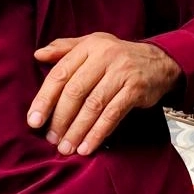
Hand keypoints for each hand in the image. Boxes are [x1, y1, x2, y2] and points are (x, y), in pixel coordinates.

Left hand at [27, 33, 181, 155]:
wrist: (160, 61)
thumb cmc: (118, 56)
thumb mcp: (93, 45)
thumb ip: (64, 49)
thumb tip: (38, 55)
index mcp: (89, 46)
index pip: (60, 73)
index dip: (45, 99)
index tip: (33, 121)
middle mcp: (105, 56)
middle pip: (75, 91)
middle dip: (60, 119)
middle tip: (51, 140)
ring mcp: (122, 72)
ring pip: (93, 106)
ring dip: (77, 130)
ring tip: (66, 148)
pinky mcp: (136, 89)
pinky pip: (112, 115)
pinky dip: (98, 133)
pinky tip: (87, 147)